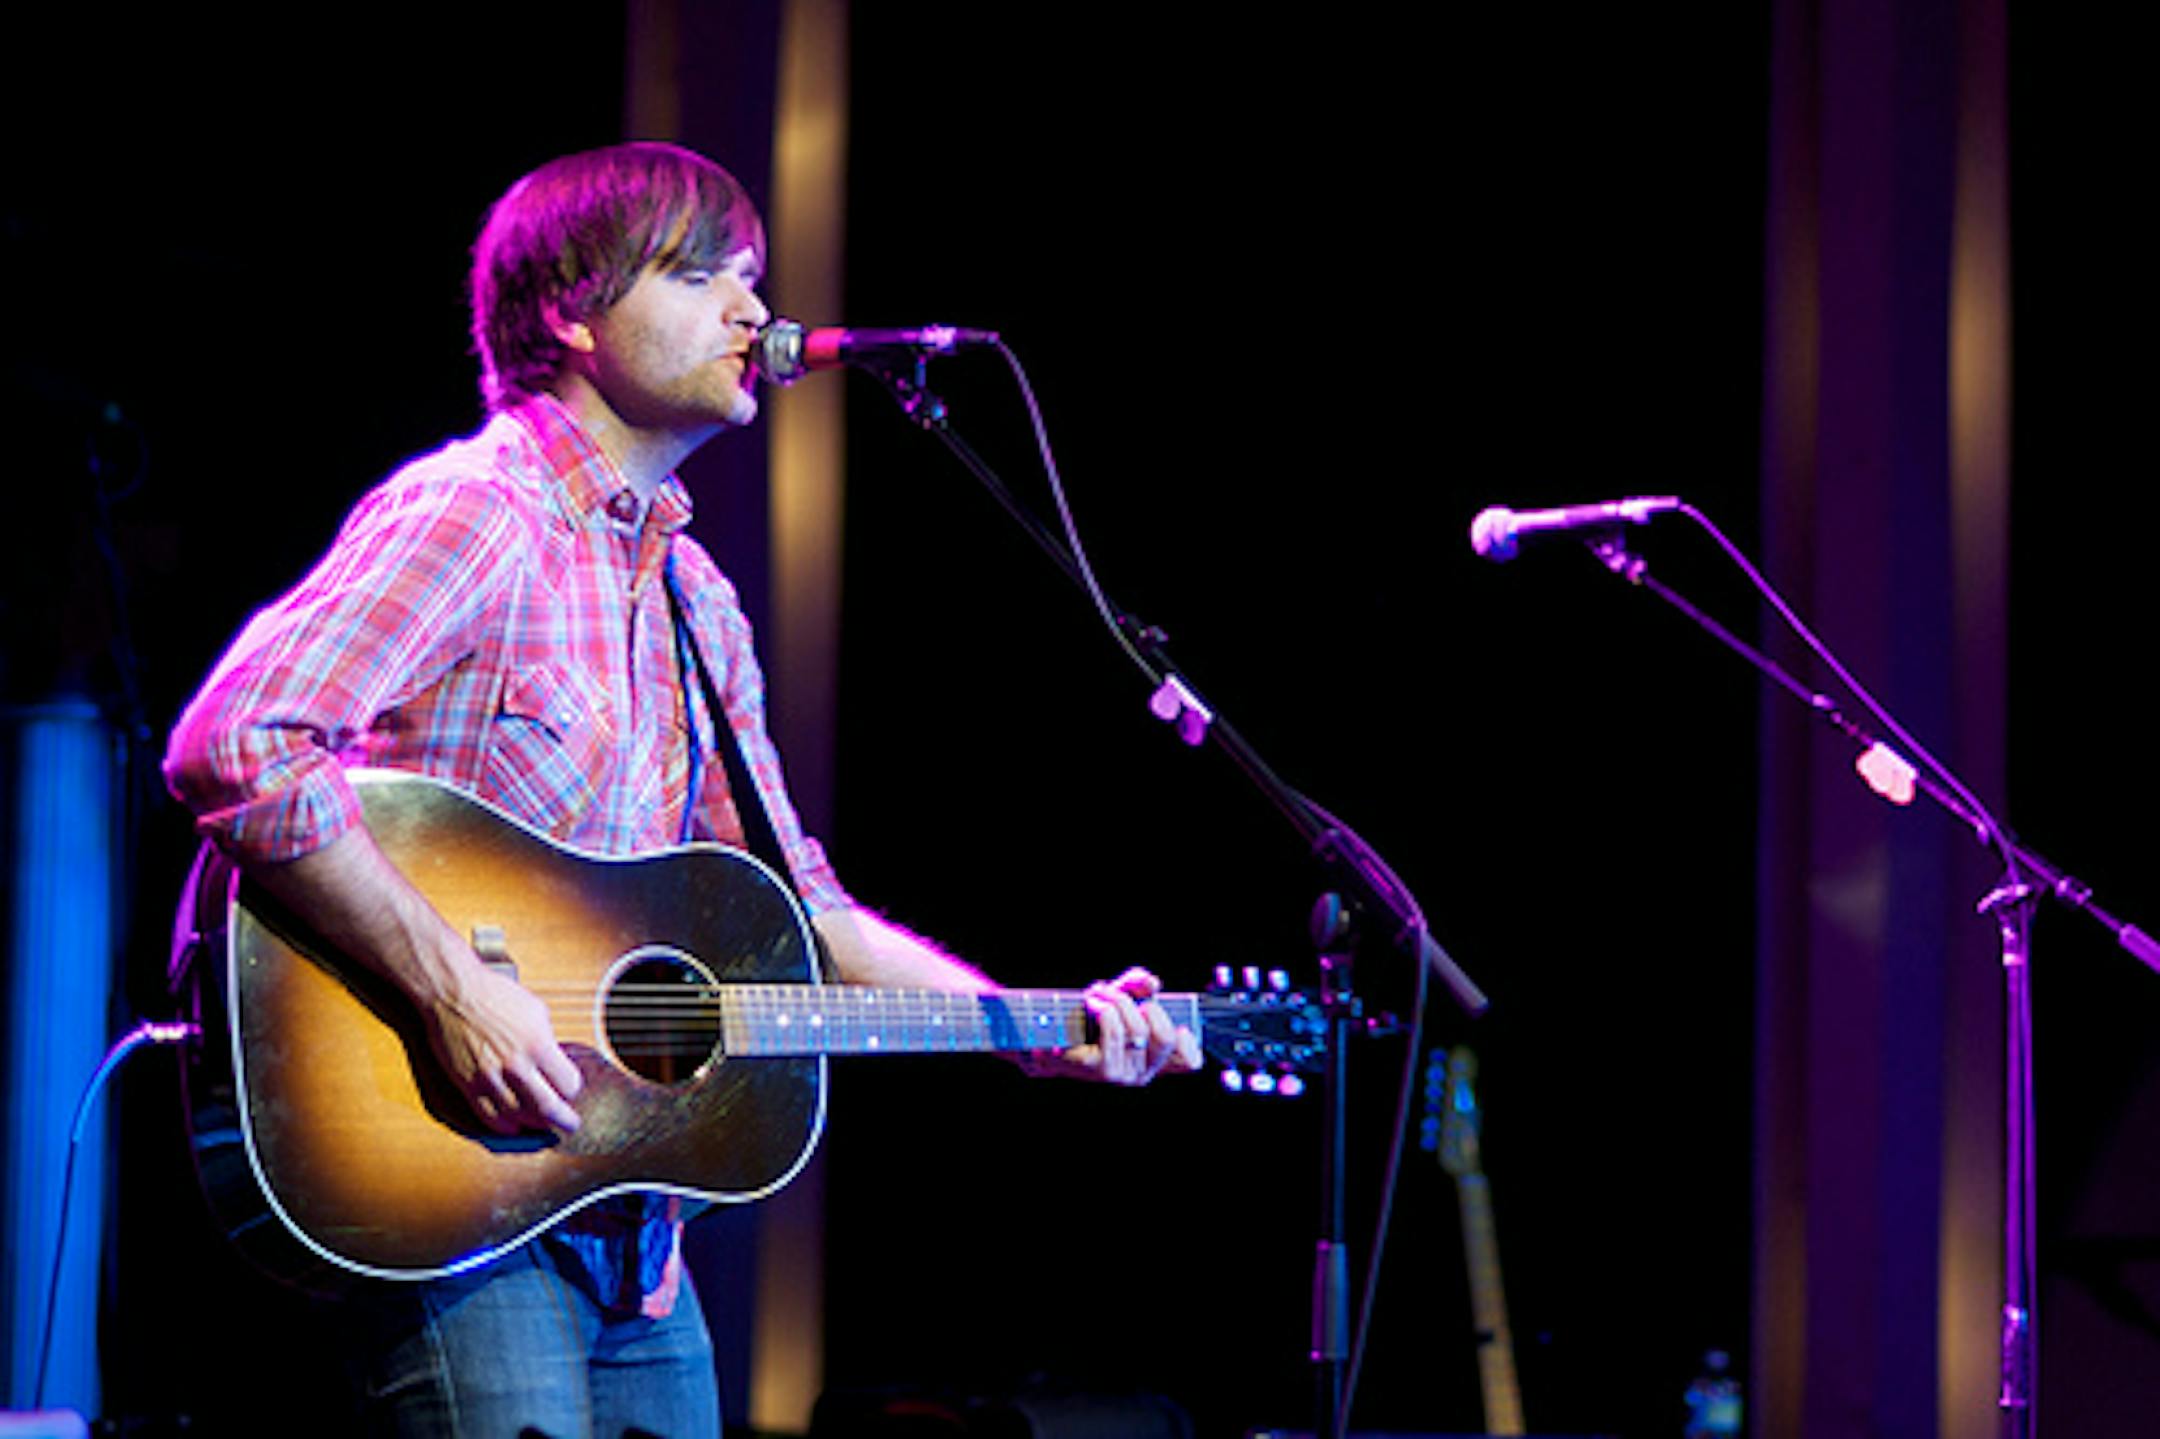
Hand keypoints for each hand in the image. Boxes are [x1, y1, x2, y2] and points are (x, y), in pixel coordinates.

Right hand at [426, 959, 584, 1136]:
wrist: (453, 993)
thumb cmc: (495, 996)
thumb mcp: (537, 1012)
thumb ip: (548, 1042)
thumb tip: (557, 1064)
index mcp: (538, 1044)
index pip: (568, 1084)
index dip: (573, 1089)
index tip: (572, 1089)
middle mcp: (516, 1065)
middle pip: (548, 1109)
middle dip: (564, 1120)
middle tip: (571, 1125)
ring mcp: (490, 1078)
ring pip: (519, 1117)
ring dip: (535, 1124)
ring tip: (544, 1124)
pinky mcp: (468, 1084)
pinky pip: (489, 1116)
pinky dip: (505, 1126)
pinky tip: (514, 1125)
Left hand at [1026, 967, 1201, 1084]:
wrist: (1043, 1040)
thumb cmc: (1085, 1021)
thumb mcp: (1116, 999)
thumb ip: (1136, 986)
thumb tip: (1151, 983)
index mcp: (1150, 1060)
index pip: (1187, 1062)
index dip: (1190, 1043)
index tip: (1180, 1026)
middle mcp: (1141, 1073)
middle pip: (1163, 1034)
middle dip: (1141, 1004)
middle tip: (1116, 995)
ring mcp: (1120, 1074)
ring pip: (1136, 1027)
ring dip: (1115, 999)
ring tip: (1098, 994)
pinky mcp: (1098, 1069)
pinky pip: (1112, 1025)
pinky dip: (1102, 1005)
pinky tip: (1092, 1002)